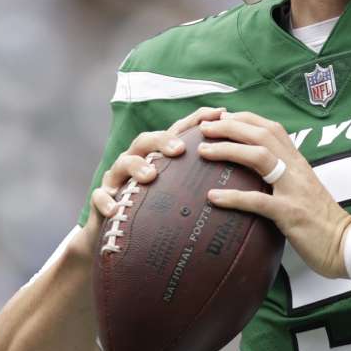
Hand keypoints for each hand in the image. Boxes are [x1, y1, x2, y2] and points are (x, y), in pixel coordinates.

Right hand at [81, 106, 227, 247]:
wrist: (118, 236)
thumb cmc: (159, 212)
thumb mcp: (184, 194)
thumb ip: (208, 181)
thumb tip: (251, 177)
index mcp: (160, 156)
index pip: (178, 131)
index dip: (197, 119)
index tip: (220, 113)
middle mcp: (137, 160)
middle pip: (147, 140)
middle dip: (163, 140)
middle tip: (180, 149)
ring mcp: (117, 178)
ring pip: (123, 162)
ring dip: (136, 167)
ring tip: (150, 176)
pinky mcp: (102, 200)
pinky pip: (99, 196)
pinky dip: (106, 200)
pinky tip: (115, 208)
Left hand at [198, 112, 350, 279]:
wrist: (346, 244)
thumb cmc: (323, 221)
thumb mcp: (304, 190)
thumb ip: (285, 178)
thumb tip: (258, 175)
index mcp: (299, 163)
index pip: (272, 128)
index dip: (245, 119)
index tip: (221, 118)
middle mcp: (297, 170)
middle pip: (262, 135)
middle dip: (230, 127)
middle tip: (204, 127)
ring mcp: (294, 190)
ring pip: (259, 157)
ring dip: (228, 150)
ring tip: (203, 151)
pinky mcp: (291, 214)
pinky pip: (258, 201)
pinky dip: (234, 197)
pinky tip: (213, 197)